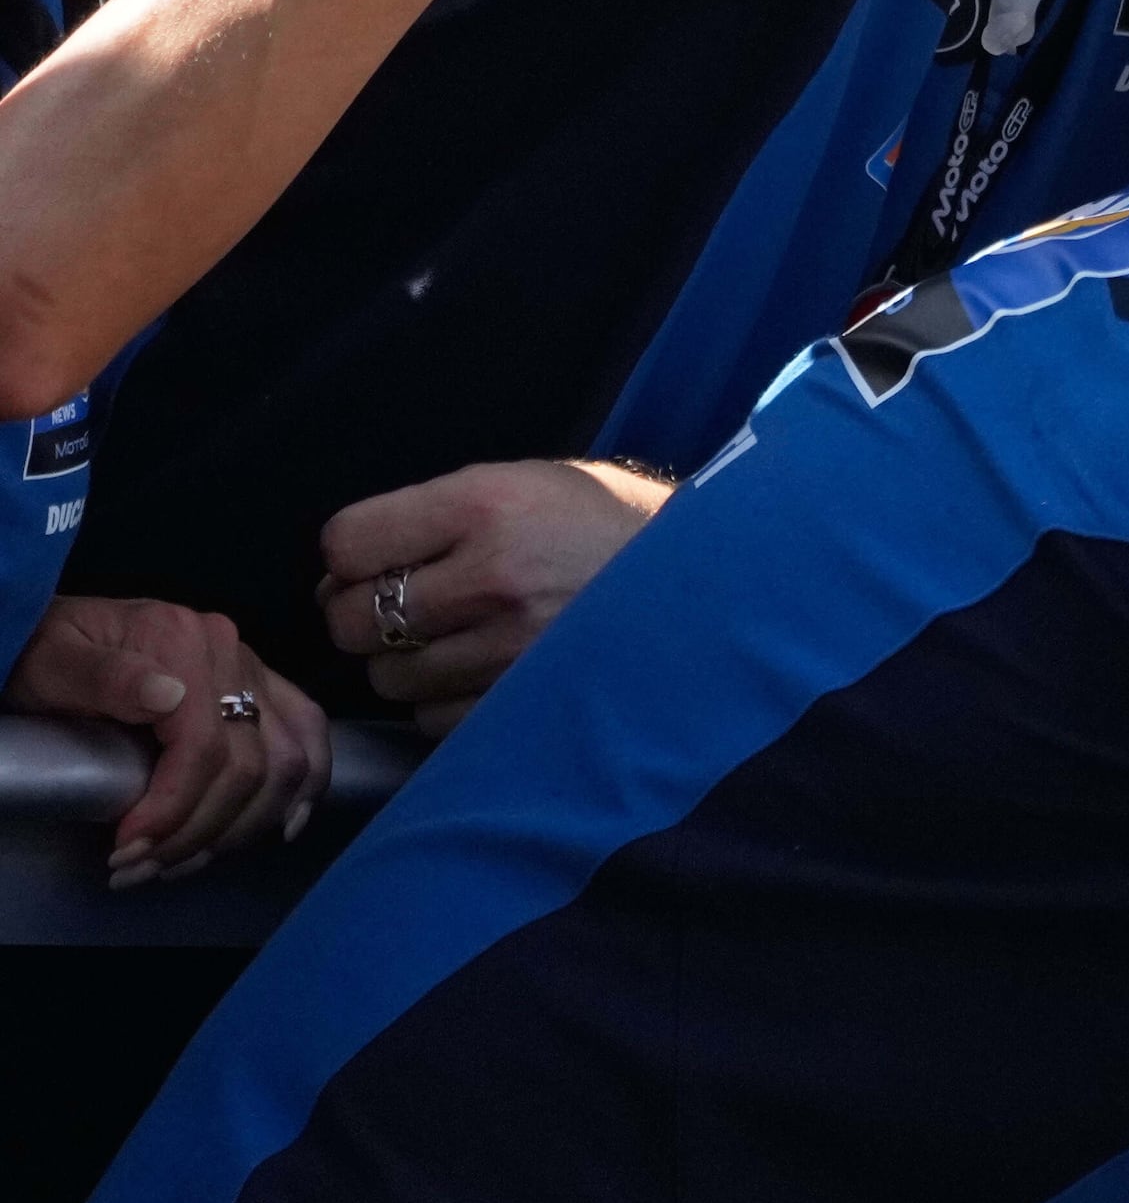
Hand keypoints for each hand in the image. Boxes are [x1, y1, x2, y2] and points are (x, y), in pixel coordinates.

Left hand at [5, 594, 329, 883]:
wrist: (55, 635)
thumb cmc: (46, 655)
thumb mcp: (53, 662)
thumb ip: (104, 675)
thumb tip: (167, 697)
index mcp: (181, 641)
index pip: (205, 745)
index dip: (174, 809)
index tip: (128, 850)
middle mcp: (231, 652)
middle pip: (252, 764)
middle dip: (201, 831)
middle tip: (144, 869)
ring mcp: (254, 668)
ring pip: (290, 762)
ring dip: (246, 827)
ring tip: (189, 861)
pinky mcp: (264, 686)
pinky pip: (309, 735)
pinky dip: (305, 788)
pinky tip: (280, 827)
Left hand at [316, 459, 670, 733]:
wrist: (710, 581)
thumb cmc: (606, 526)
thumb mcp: (528, 483)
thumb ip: (437, 515)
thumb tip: (344, 569)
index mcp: (486, 504)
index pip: (347, 542)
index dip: (352, 555)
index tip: (377, 559)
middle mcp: (493, 577)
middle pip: (351, 619)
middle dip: (363, 615)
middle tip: (406, 605)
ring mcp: (510, 648)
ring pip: (390, 676)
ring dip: (407, 662)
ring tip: (455, 638)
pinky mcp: (526, 703)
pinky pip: (433, 719)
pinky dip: (445, 701)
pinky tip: (484, 672)